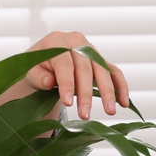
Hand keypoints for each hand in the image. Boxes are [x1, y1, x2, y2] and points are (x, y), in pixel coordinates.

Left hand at [1, 31, 129, 119]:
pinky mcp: (102, 61)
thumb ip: (38, 76)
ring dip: (108, 92)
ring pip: (103, 71)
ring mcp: (92, 51)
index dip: (67, 84)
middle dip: (86, 93)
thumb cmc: (37, 65)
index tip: (67, 103)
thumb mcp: (30, 70)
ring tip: (110, 111)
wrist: (45, 58)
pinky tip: (124, 102)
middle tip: (85, 114)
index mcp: (59, 41)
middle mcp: (78, 43)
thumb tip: (49, 82)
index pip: (65, 64)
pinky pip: (114, 73)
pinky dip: (121, 87)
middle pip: (86, 69)